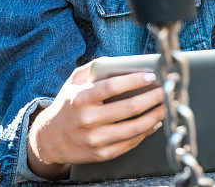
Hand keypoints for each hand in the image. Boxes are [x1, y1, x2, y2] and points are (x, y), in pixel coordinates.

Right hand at [27, 61, 164, 178]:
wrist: (49, 139)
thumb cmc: (67, 105)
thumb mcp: (73, 83)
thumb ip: (93, 68)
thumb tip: (117, 61)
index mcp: (80, 99)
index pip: (112, 87)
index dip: (134, 81)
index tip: (151, 76)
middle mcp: (87, 120)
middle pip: (129, 108)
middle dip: (152, 98)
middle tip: (165, 91)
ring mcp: (95, 139)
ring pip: (134, 129)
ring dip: (154, 116)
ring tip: (164, 107)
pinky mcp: (101, 154)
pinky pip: (130, 143)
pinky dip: (146, 132)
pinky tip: (154, 123)